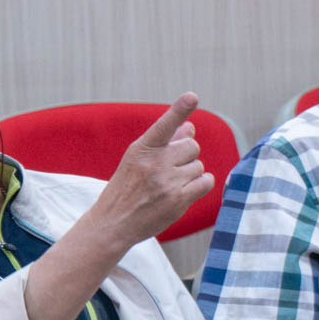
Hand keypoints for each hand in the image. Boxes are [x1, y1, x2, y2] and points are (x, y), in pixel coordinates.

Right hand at [88, 94, 214, 245]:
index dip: (179, 110)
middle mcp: (154, 163)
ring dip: (189, 173)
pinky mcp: (179, 200)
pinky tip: (183, 191)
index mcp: (141, 149)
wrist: (112, 223)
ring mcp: (167, 182)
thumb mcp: (137, 160)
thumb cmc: (126, 188)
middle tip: (167, 170)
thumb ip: (165, 143)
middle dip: (185, 156)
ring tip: (168, 185)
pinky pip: (206, 181)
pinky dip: (200, 185)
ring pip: (199, 165)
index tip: (192, 96)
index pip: (164, 126)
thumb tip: (190, 126)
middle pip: (192, 146)